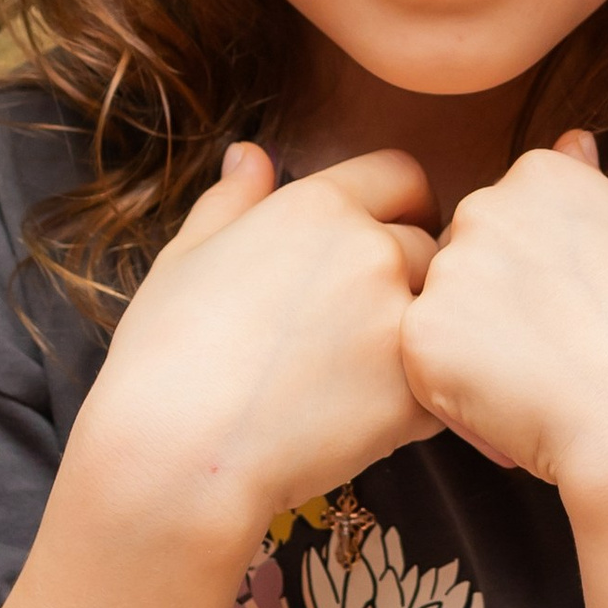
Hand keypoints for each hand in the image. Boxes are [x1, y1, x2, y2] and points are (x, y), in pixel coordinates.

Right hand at [81, 143, 441, 538]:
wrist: (175, 452)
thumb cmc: (165, 354)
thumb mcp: (186, 255)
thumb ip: (232, 199)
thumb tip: (251, 156)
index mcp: (318, 207)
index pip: (401, 176)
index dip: (398, 203)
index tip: (386, 231)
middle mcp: (371, 252)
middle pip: (429, 245)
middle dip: (408, 271)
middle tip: (366, 314)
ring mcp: (398, 323)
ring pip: (441, 312)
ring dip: (418, 330)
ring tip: (365, 367)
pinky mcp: (413, 395)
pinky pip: (441, 382)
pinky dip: (417, 398)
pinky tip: (367, 415)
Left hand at [400, 134, 607, 496]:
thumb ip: (590, 191)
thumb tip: (572, 141)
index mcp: (540, 175)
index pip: (513, 214)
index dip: (542, 273)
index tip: (576, 307)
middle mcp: (482, 207)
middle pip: (470, 254)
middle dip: (497, 300)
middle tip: (554, 350)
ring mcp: (447, 270)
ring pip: (445, 308)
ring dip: (474, 344)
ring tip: (538, 381)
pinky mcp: (418, 334)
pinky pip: (426, 362)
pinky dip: (457, 389)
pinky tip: (513, 404)